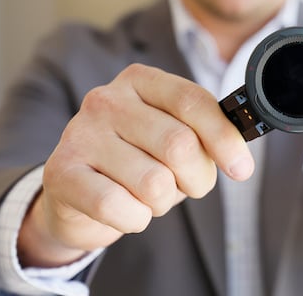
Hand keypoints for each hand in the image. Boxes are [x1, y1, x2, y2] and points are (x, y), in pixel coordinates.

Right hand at [18, 64, 251, 266]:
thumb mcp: (174, 140)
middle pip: (179, 145)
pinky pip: (119, 207)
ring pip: (154, 183)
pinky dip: (134, 219)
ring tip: (147, 196)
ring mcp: (80, 134)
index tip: (241, 169)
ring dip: (163, 202)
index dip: (225, 139)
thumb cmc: (137, 162)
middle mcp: (107, 99)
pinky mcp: (60, 173)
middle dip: (197, 178)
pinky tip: (125, 210)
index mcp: (141, 81)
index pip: (194, 102)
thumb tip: (240, 158)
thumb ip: (205, 138)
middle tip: (186, 186)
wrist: (74, 195)